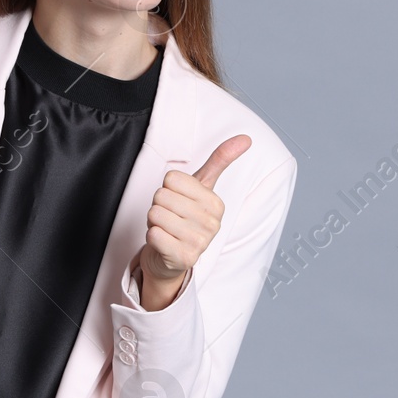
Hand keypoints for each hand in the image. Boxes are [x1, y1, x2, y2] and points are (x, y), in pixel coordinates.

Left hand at [136, 135, 250, 308]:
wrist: (172, 256)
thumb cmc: (185, 217)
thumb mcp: (202, 187)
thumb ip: (220, 160)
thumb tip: (245, 138)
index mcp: (216, 203)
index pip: (171, 178)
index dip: (167, 188)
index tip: (177, 201)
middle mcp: (211, 223)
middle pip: (161, 196)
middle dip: (158, 206)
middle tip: (169, 217)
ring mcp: (199, 243)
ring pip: (155, 214)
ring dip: (154, 222)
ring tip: (166, 229)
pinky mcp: (184, 258)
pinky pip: (153, 235)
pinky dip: (152, 237)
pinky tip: (164, 242)